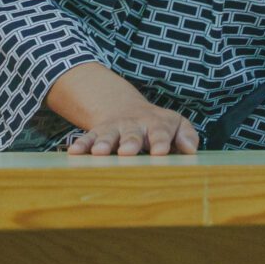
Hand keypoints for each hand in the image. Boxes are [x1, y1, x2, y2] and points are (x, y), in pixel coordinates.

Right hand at [66, 105, 199, 156]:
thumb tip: (191, 149)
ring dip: (104, 144)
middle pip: (132, 134)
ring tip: (99, 153)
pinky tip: (74, 152)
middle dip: (130, 142)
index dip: (160, 142)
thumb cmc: (158, 125)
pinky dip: (82, 145)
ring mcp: (115, 129)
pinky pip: (88, 138)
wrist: (127, 110)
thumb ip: (186, 135)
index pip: (160, 132)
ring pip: (108, 135)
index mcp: (156, 124)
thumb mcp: (176, 125)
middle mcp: (134, 125)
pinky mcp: (98, 133)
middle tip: (128, 152)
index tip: (160, 152)